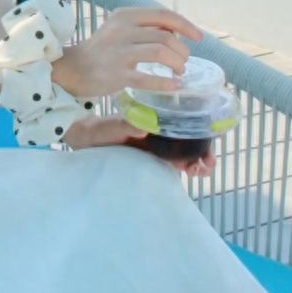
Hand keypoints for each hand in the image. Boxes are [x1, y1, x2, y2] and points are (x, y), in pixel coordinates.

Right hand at [56, 6, 199, 99]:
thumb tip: (176, 32)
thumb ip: (145, 27)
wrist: (72, 69)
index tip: (199, 37)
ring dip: (177, 63)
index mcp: (125, 15)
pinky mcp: (117, 75)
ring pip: (161, 53)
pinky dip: (166, 82)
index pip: (163, 14)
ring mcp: (119, 52)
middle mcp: (122, 30)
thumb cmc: (102, 49)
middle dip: (182, 50)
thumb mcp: (120, 28)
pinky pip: (148, 78)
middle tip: (183, 62)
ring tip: (179, 72)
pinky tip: (174, 86)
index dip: (186, 25)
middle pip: (166, 36)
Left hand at [66, 116, 215, 178]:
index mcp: (152, 120)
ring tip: (202, 170)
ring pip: (184, 152)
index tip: (205, 145)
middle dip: (203, 151)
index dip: (199, 133)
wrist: (84, 141)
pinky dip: (185, 167)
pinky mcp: (150, 158)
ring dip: (197, 161)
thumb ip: (124, 126)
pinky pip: (172, 163)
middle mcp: (158, 131)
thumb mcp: (110, 127)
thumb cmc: (97, 130)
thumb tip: (142, 128)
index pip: (183, 123)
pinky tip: (192, 172)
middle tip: (208, 165)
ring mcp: (156, 145)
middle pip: (188, 139)